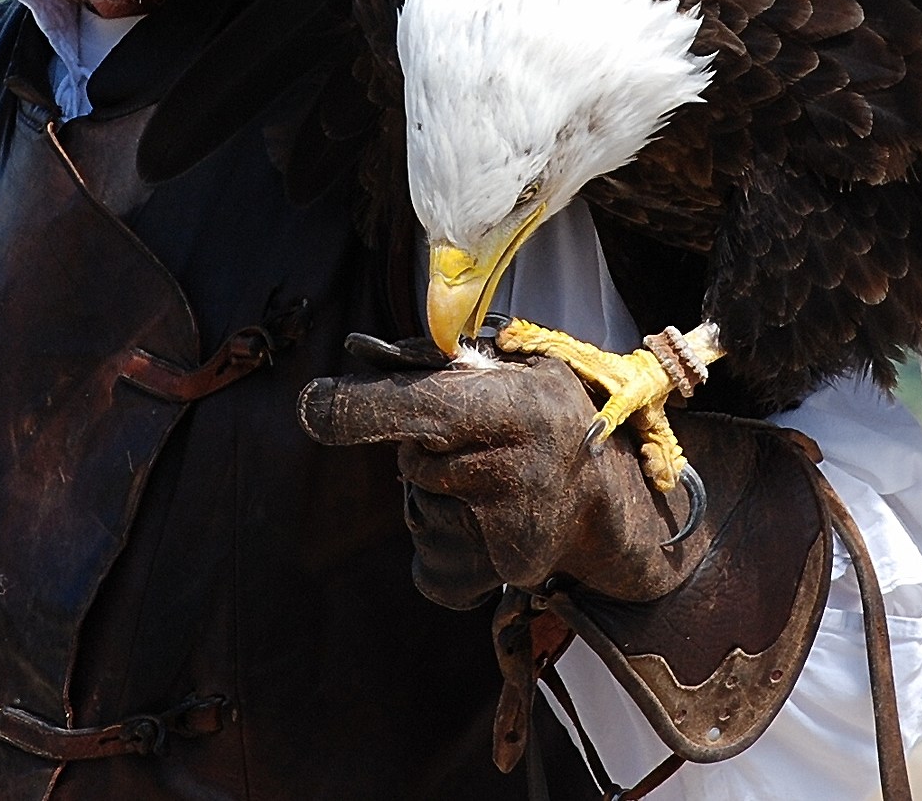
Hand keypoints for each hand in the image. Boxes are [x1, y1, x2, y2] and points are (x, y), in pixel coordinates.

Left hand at [299, 348, 708, 609]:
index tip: (312, 405)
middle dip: (416, 446)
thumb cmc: (547, 412)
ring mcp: (514, 524)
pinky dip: (443, 535)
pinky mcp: (505, 568)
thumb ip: (447, 366)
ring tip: (490, 474)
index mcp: (526, 404)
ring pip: (420, 500)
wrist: (608, 498)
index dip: (366, 407)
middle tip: (454, 437)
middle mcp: (522, 466)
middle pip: (416, 463)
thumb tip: (361, 354)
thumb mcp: (518, 368)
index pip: (430, 407)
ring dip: (435, 486)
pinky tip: (487, 518)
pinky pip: (432, 554)